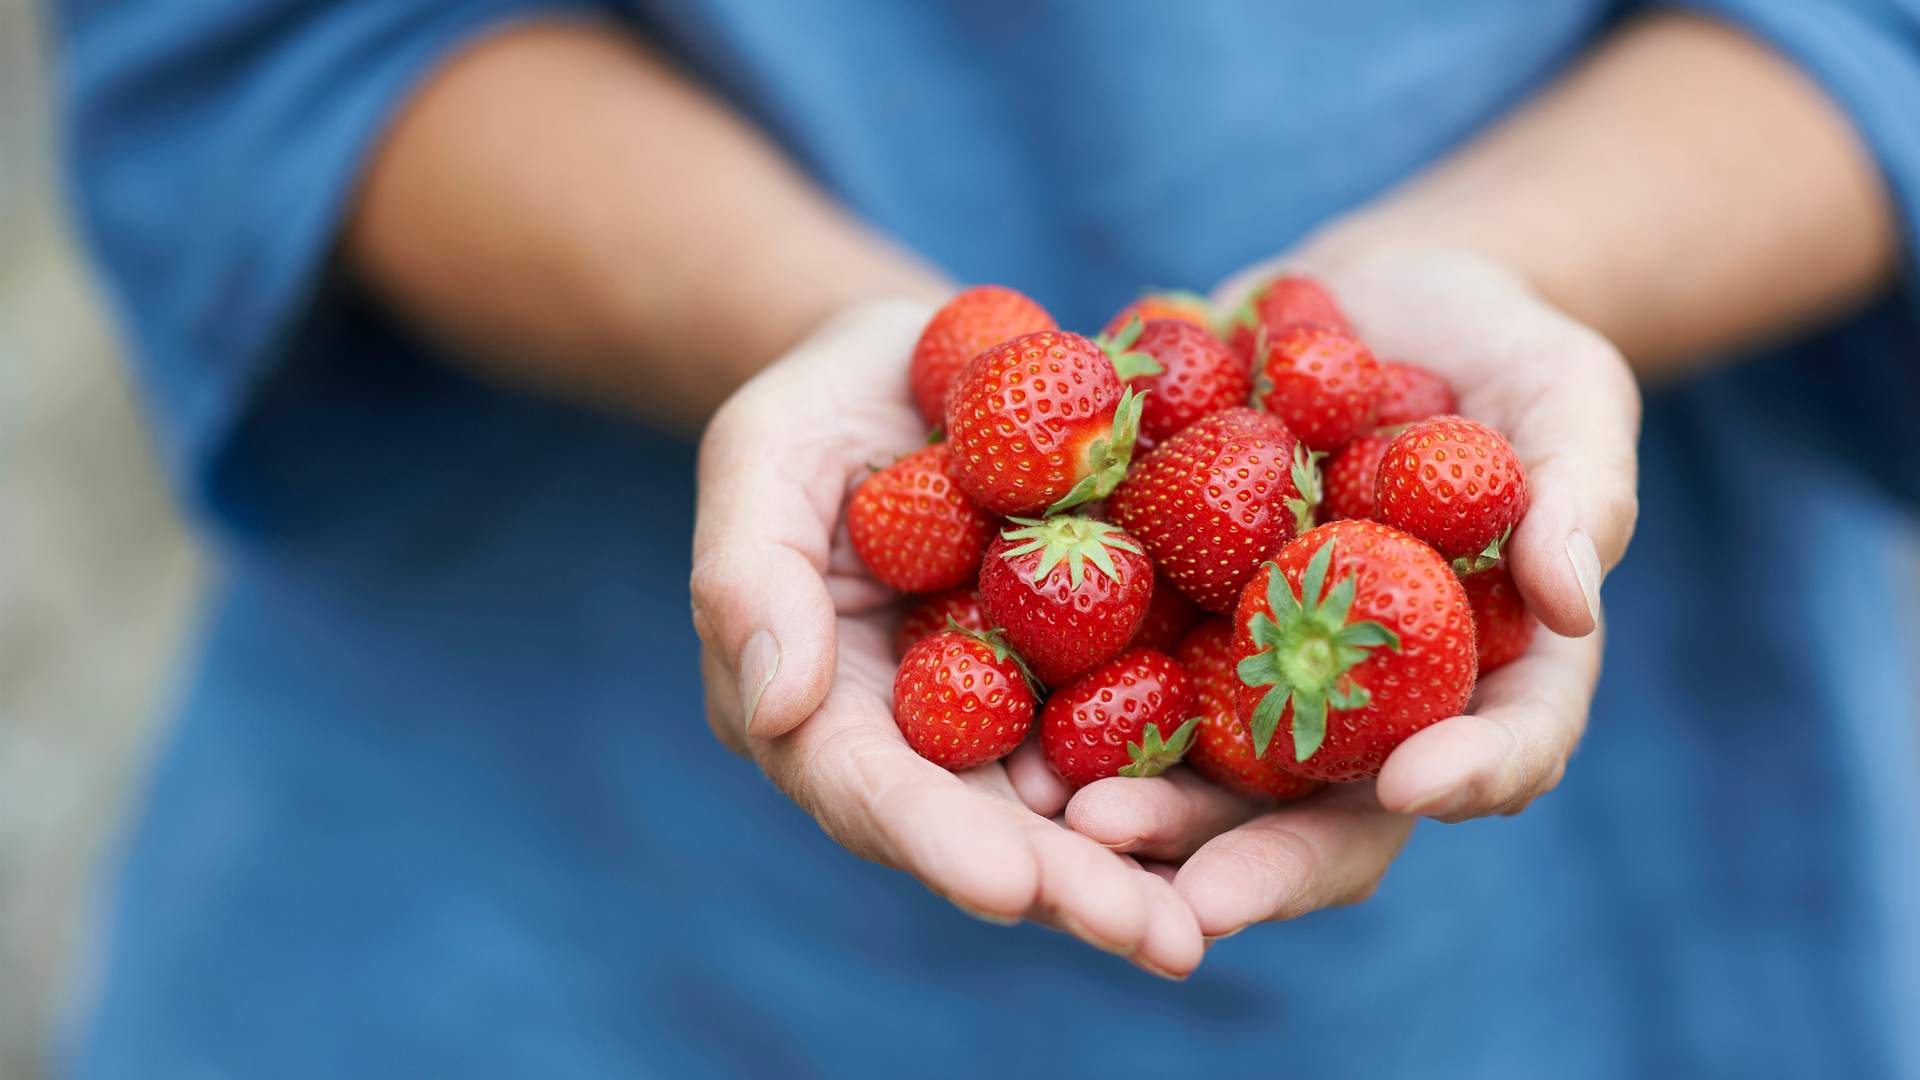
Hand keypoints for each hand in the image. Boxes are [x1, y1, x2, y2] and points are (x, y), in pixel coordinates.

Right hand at [690, 299, 1206, 977]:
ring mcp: (1028, 708)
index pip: (874, 791)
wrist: (928, 361)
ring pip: (1088, 803)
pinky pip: (1159, 720)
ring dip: (1154, 864)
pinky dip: (1209, 768)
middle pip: (997, 828)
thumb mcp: (761, 458)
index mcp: (830, 712)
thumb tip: (773, 709)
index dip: (940, 841)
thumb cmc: (819, 407)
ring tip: (1220, 915)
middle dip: (1073, 888)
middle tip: (1160, 940)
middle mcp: (934, 737)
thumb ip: (747, 577)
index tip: (1009, 885)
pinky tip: (1285, 807)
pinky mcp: (1108, 663)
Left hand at [1064, 246, 1638, 937]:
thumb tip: (1574, 603)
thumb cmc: (1505, 349)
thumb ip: (1583, 494)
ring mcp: (1260, 664)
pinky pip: (1120, 669)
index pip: (1496, 751)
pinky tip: (1004, 711)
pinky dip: (1069, 700)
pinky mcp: (1174, 611)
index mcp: (1479, 674)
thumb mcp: (1569, 396)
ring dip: (1149, 807)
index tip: (1415, 784)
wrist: (1370, 299)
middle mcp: (1362, 699)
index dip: (1467, 777)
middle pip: (1323, 805)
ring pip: (1208, 768)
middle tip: (1192, 892)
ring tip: (1076, 819)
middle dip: (1259, 853)